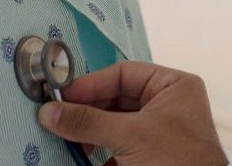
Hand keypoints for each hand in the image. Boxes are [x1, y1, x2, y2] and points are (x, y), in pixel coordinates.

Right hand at [36, 61, 228, 165]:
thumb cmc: (180, 163)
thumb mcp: (129, 137)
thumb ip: (88, 122)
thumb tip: (51, 112)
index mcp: (173, 86)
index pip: (123, 74)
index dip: (90, 85)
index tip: (62, 97)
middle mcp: (168, 104)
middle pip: (116, 99)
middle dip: (88, 112)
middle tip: (60, 119)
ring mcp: (161, 131)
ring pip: (116, 123)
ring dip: (92, 133)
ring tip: (71, 140)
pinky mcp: (152, 155)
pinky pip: (120, 146)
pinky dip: (102, 152)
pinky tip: (85, 157)